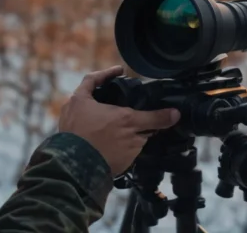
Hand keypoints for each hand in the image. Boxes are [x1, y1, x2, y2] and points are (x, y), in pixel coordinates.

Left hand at [58, 66, 180, 175]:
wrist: (79, 174)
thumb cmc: (101, 141)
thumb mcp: (130, 125)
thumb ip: (152, 119)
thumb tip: (175, 113)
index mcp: (79, 100)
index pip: (92, 79)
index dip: (108, 73)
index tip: (121, 71)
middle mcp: (71, 114)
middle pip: (93, 100)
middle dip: (110, 100)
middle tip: (127, 99)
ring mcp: (72, 132)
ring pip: (93, 119)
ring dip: (109, 119)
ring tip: (128, 120)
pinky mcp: (76, 149)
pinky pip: (92, 136)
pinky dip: (106, 134)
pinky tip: (119, 139)